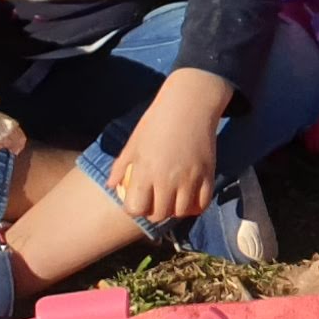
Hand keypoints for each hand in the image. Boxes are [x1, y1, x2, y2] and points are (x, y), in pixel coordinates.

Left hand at [110, 70, 232, 225]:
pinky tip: (189, 199)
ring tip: (171, 201)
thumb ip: (121, 167)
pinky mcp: (207, 174)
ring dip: (174, 210)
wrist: (189, 104)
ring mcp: (190, 178)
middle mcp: (167, 178)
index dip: (134, 209)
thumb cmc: (156, 121)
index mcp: (145, 171)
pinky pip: (202, 203)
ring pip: (181, 212)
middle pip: (159, 214)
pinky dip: (195, 206)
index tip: (136, 202)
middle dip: (153, 212)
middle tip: (154, 202)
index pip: (136, 208)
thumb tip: (111, 186)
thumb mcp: (134, 143)